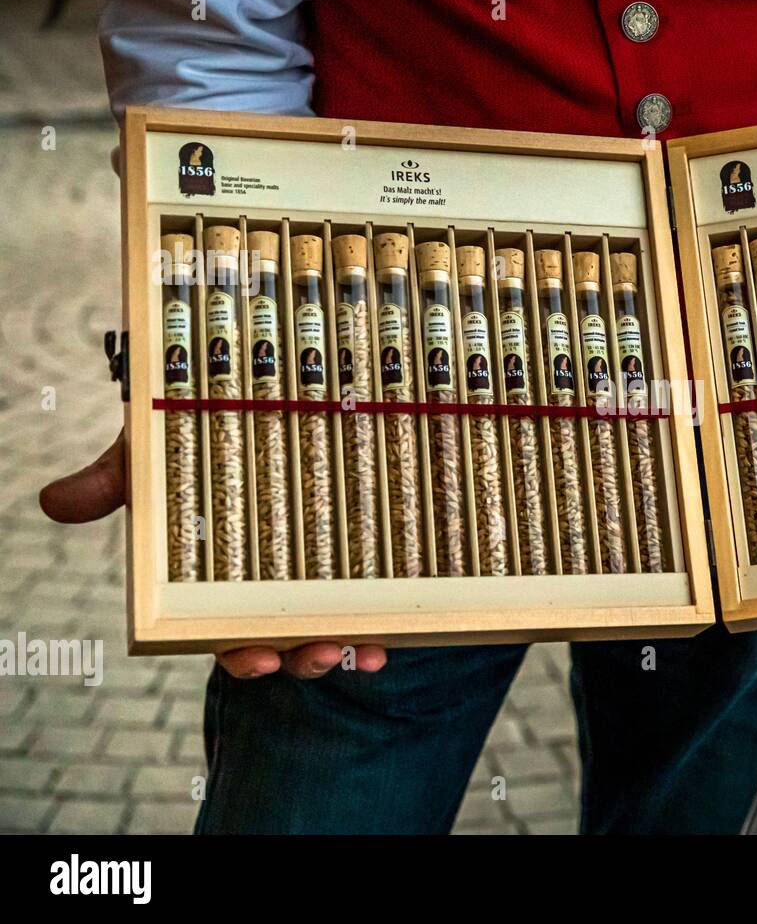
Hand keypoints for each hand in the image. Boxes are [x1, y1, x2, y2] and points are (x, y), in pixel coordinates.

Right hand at [39, 431, 387, 678]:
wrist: (256, 397)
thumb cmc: (192, 434)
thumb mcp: (153, 455)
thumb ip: (117, 481)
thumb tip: (53, 503)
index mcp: (215, 583)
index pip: (224, 636)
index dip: (242, 654)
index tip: (256, 659)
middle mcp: (266, 589)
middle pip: (286, 643)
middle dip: (305, 660)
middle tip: (322, 656)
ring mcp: (314, 575)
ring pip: (332, 627)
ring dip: (351, 646)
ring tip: (368, 651)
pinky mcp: (358, 553)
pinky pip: (374, 593)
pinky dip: (387, 612)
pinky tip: (403, 622)